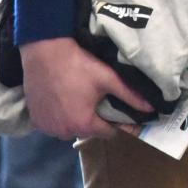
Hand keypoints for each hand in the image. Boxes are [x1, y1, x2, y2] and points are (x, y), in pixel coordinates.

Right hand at [20, 36, 150, 139]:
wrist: (45, 54)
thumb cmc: (79, 66)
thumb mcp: (108, 79)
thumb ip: (130, 95)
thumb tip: (151, 109)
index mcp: (84, 124)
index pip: (109, 134)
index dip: (121, 126)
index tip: (128, 118)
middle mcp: (64, 132)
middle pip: (90, 131)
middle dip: (99, 120)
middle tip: (105, 103)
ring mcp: (48, 128)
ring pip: (71, 128)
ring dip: (79, 119)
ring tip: (86, 101)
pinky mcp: (36, 121)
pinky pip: (55, 124)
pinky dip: (62, 117)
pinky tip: (67, 102)